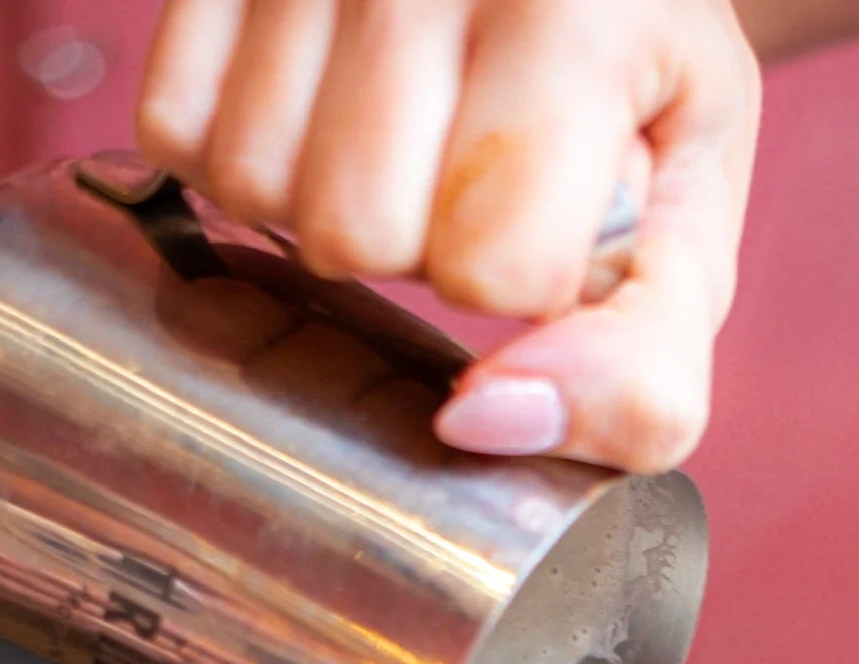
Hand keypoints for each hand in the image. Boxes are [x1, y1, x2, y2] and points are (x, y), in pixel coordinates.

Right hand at [136, 0, 760, 470]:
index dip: (519, 278)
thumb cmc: (627, 83)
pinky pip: (173, 133)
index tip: (554, 208)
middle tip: (473, 170)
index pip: (487, 269)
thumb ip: (641, 370)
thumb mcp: (686, 221)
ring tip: (402, 134)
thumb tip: (483, 428)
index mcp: (576, 13)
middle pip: (350, 233)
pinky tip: (320, 111)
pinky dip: (240, 155)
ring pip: (249, 187)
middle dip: (414, 245)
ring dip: (321, 204)